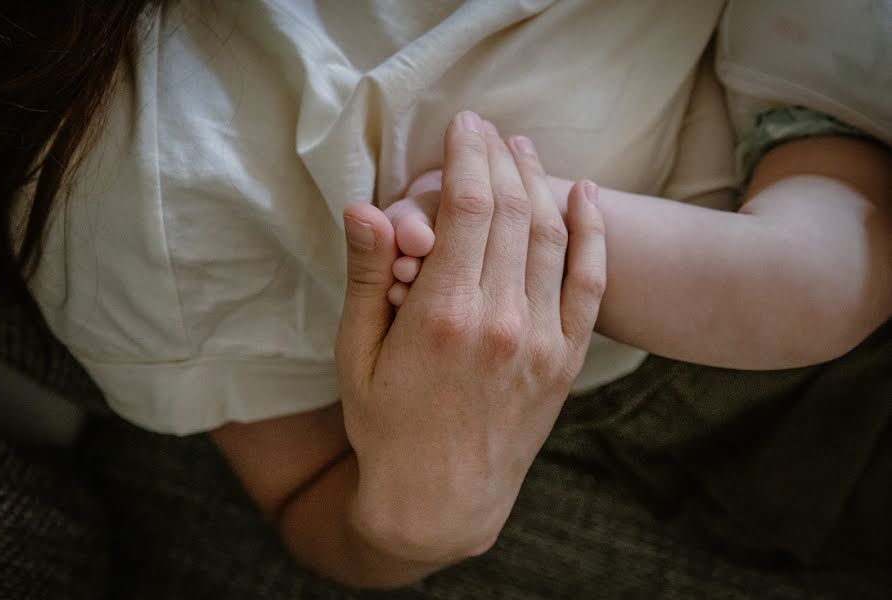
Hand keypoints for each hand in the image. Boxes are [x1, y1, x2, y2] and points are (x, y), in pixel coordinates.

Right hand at [335, 111, 606, 561]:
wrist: (440, 502)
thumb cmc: (385, 427)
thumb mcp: (356, 355)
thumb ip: (366, 277)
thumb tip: (365, 207)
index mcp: (441, 314)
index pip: (465, 205)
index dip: (466, 154)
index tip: (463, 124)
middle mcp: (499, 320)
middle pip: (509, 210)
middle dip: (497, 157)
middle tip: (485, 128)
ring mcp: (540, 340)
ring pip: (549, 236)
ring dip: (538, 183)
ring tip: (522, 149)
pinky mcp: (564, 360)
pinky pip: (590, 283)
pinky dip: (593, 235)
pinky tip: (586, 197)